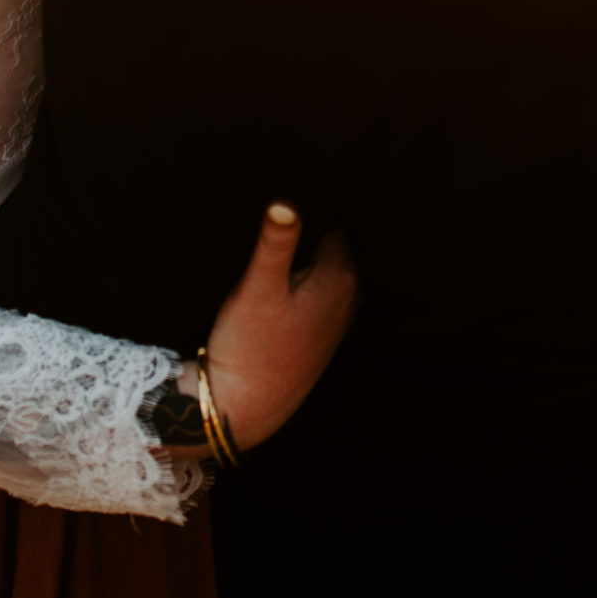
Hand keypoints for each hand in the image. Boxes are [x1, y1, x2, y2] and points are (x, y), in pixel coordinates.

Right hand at [205, 202, 356, 452]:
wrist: (245, 406)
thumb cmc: (250, 346)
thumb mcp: (258, 288)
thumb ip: (276, 243)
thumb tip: (286, 201)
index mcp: (342, 276)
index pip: (336, 218)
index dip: (312, 203)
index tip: (290, 191)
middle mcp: (351, 292)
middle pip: (334, 240)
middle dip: (311, 226)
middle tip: (279, 210)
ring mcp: (340, 313)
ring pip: (327, 264)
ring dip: (307, 252)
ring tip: (278, 238)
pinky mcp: (323, 328)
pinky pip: (320, 286)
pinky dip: (305, 275)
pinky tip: (283, 274)